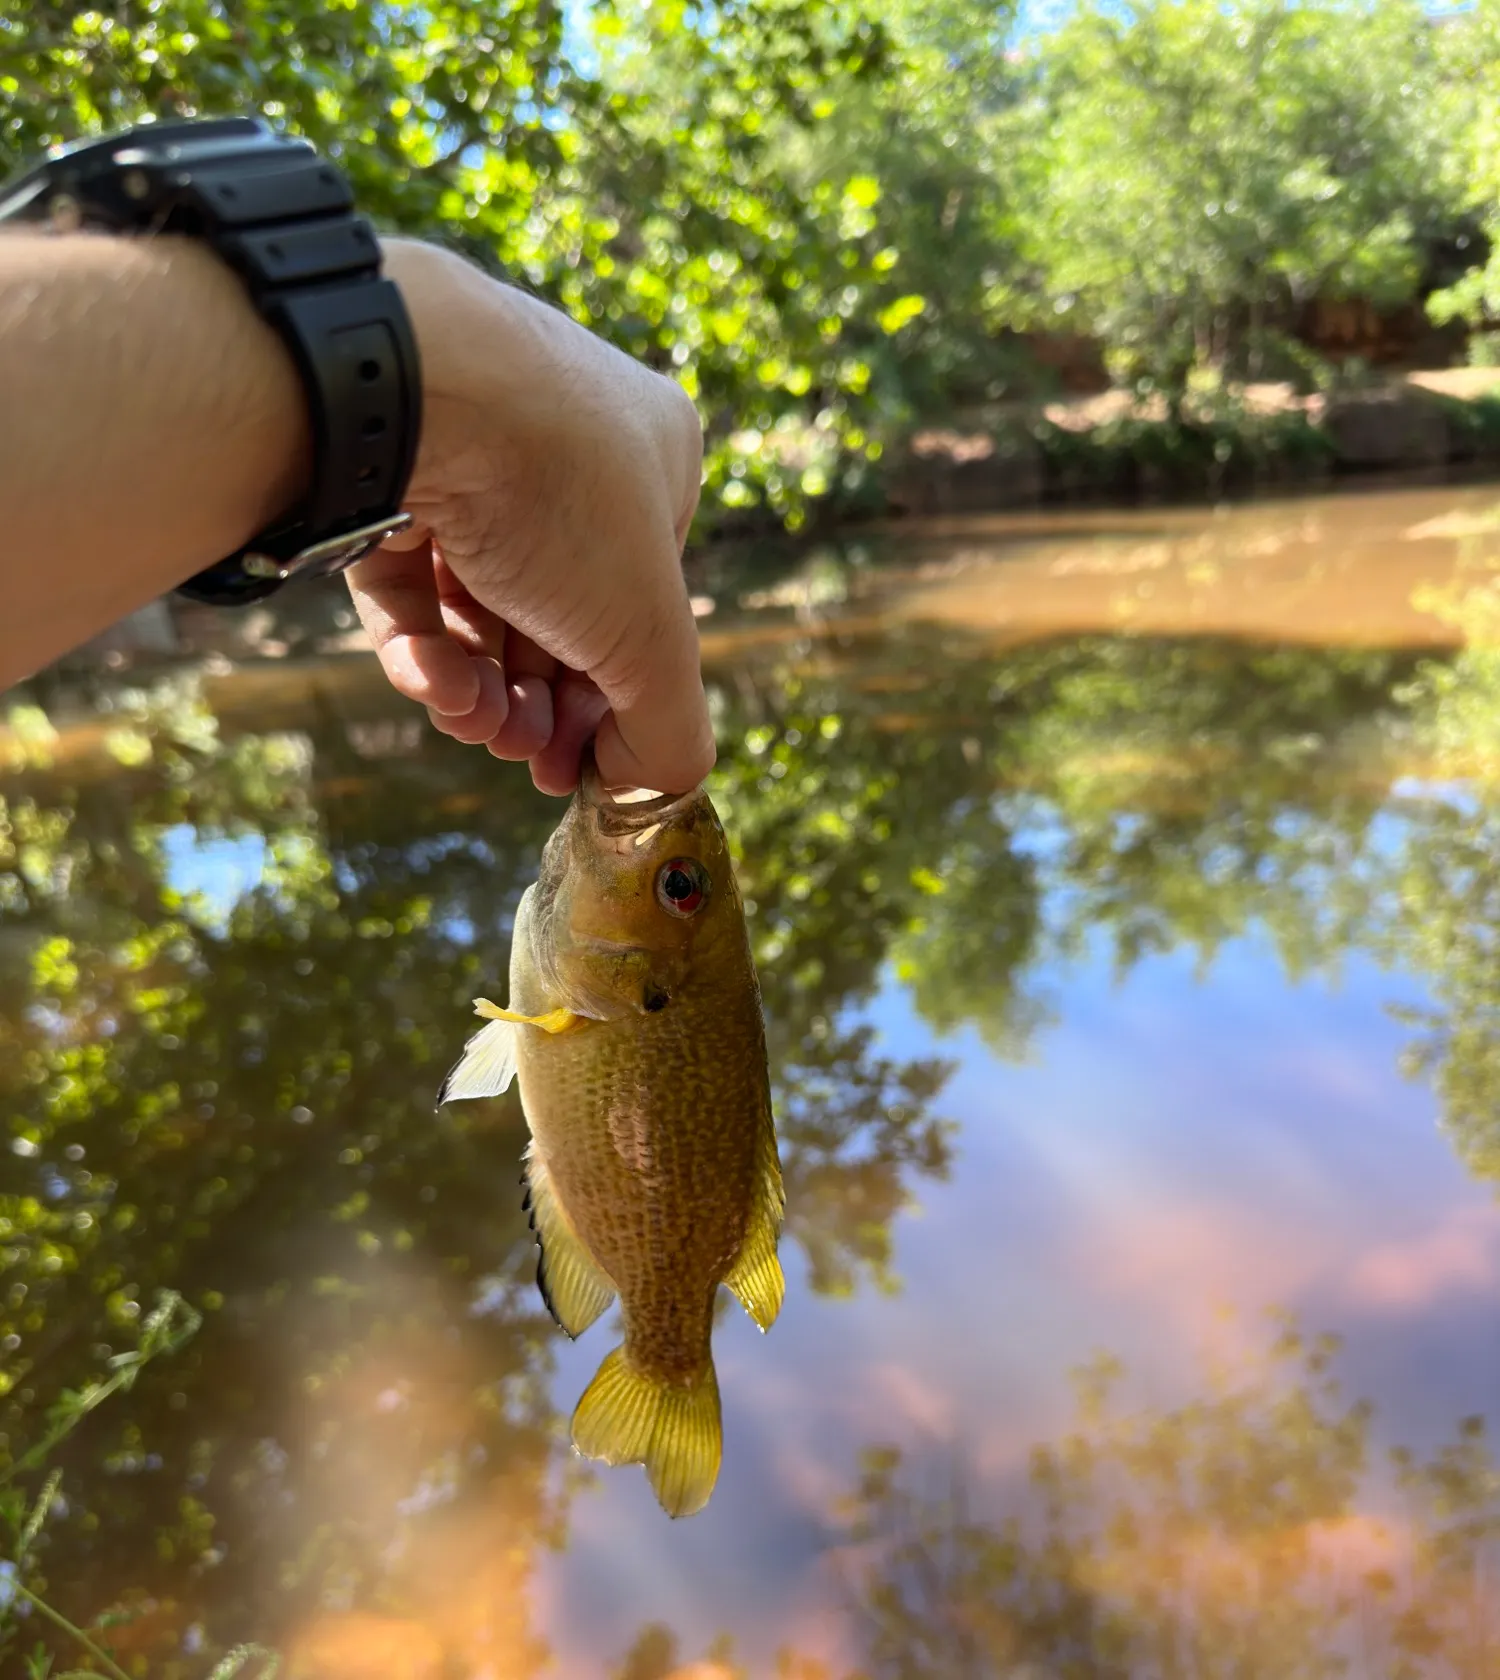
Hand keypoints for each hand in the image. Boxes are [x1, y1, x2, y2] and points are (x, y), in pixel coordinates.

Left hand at [346, 240, 712, 795]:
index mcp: (652, 458)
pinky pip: (407, 576)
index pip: (643, 601)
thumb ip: (669, 727)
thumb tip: (652, 788)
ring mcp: (466, 452)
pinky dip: (419, 641)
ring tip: (469, 723)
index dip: (616, 696)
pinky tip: (427, 682)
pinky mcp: (382, 471)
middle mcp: (564, 443)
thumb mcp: (649, 636)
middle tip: (520, 755)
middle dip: (538, 701)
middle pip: (557, 613)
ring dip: (477, 684)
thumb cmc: (558, 493)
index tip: (580, 763)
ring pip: (478, 602)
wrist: (412, 389)